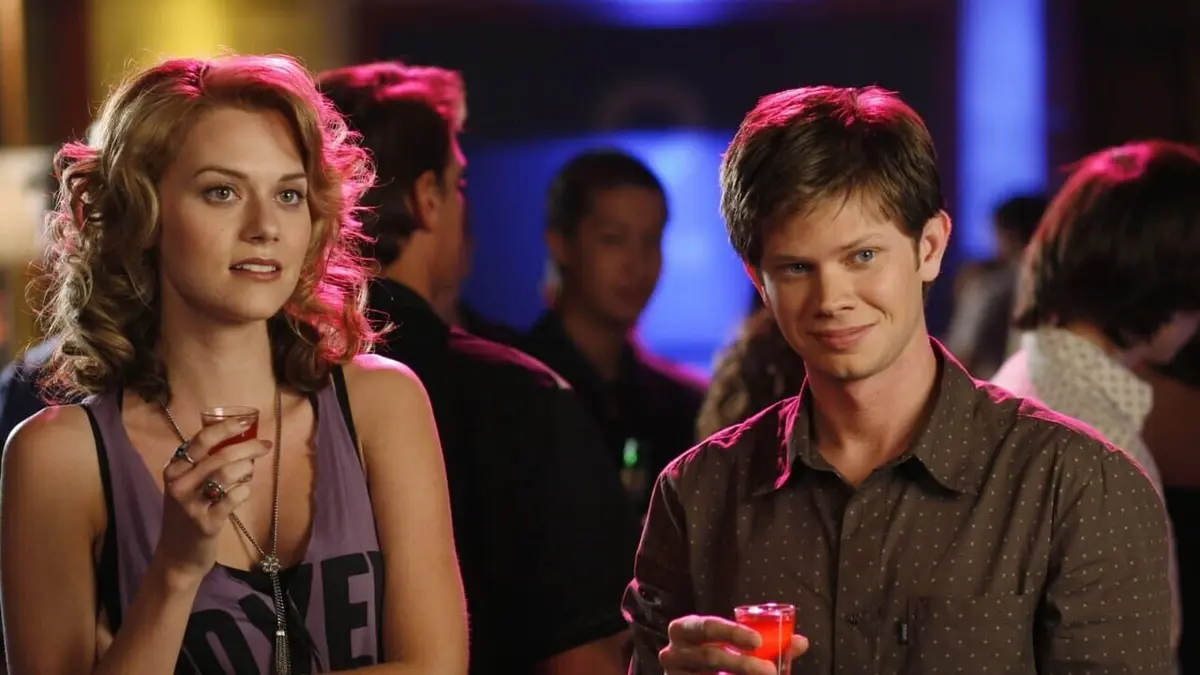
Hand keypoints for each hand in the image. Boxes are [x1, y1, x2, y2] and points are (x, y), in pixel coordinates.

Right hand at [153, 417, 271, 586]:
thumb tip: (239, 438)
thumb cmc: (188, 514)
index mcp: (174, 469)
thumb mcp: (187, 486)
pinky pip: (234, 498)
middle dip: (248, 446)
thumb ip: (204, 464)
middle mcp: (179, 484)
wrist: (177, 556)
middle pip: (221, 455)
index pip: (201, 440)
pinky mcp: (206, 523)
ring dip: (247, 469)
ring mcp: (191, 505)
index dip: (226, 428)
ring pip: (229, 474)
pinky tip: (243, 492)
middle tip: (265, 445)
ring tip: (250, 472)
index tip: (246, 422)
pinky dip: (245, 491)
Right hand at [659, 615, 808, 674]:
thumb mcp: (733, 646)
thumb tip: (801, 642)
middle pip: (710, 656)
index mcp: (684, 630)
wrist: (691, 674)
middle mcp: (672, 653)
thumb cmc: (715, 657)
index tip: (758, 641)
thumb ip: (766, 644)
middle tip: (770, 670)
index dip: (732, 632)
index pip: (706, 626)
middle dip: (744, 664)